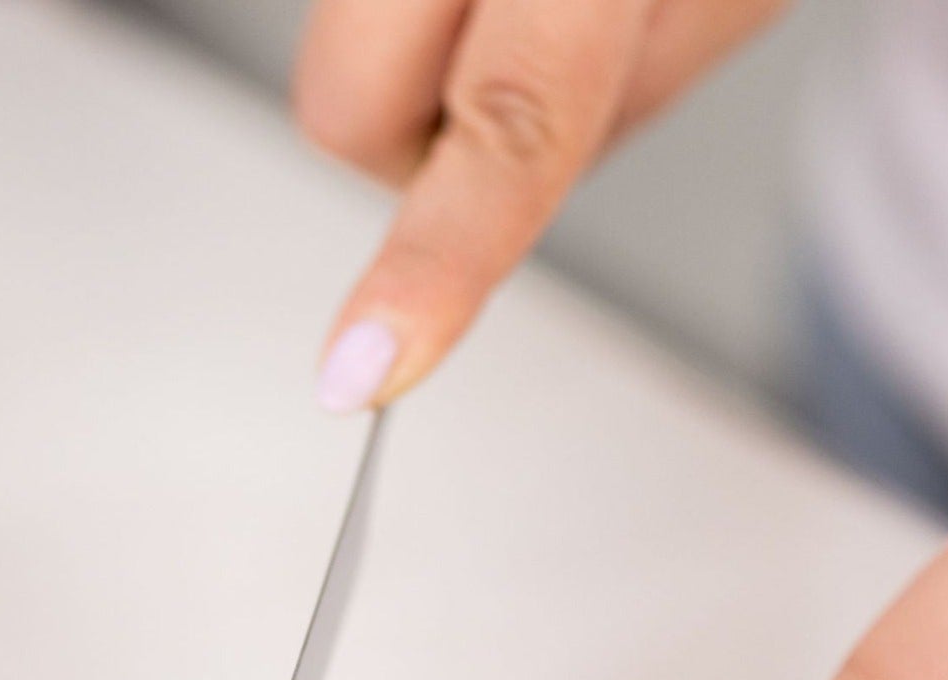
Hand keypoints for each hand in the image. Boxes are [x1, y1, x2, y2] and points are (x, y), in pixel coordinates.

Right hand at [294, 0, 787, 410]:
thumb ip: (609, 106)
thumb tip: (486, 202)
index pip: (504, 123)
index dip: (432, 264)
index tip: (361, 375)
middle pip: (341, 105)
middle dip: (409, 144)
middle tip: (511, 79)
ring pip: (339, 43)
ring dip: (421, 55)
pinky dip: (419, 6)